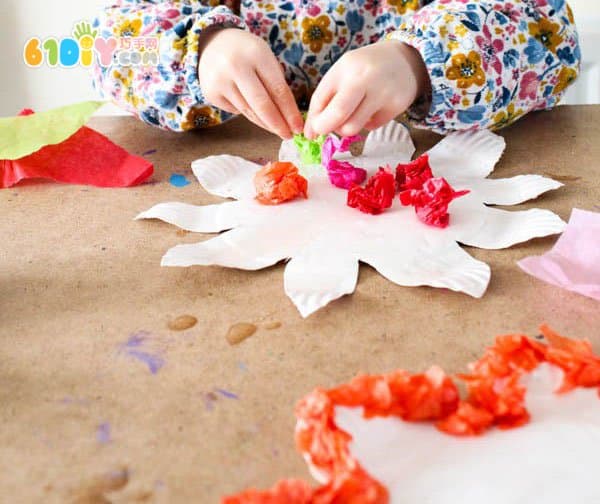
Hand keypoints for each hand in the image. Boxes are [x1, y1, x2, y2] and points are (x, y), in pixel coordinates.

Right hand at [198, 28, 303, 138]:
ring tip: (277, 129)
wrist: (212, 44)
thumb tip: (288, 118)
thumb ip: (276, 83)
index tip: (299, 127)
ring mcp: (221, 81)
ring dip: (266, 124)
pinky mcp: (211, 93)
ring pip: (249, 112)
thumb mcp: (265, 58)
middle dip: (278, 124)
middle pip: (262, 105)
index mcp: (257, 53)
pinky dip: (248, 113)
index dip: (290, 112)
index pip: (278, 90)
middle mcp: (236, 66)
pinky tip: (253, 110)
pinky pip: (237, 111)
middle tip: (289, 136)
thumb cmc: (247, 53)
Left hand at [304, 41, 428, 138]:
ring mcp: (382, 93)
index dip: (314, 120)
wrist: (406, 60)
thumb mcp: (343, 73)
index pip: (320, 99)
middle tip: (324, 130)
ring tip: (351, 116)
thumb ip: (324, 100)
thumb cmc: (366, 68)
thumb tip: (309, 133)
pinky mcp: (396, 106)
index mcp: (345, 68)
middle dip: (325, 128)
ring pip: (353, 127)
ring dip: (346, 128)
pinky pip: (371, 127)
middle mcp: (364, 78)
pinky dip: (367, 123)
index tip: (313, 129)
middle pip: (338, 114)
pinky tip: (372, 109)